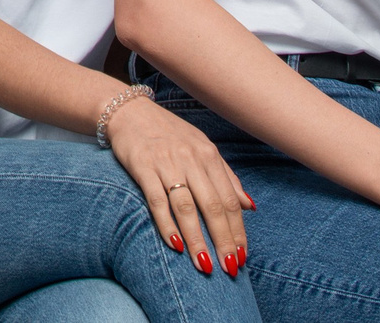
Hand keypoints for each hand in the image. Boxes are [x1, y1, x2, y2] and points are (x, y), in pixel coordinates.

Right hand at [104, 95, 254, 279]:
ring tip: (204, 265)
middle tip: (229, 268)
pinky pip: (157, 201)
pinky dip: (167, 224)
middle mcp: (191, 159)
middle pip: (212, 206)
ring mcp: (166, 163)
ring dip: (197, 239)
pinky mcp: (142, 167)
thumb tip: (250, 206)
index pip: (229, 200)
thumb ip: (226, 177)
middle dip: (223, 240)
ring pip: (186, 207)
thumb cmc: (169, 133)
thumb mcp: (202, 147)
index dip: (238, 230)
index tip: (242, 256)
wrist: (130, 111)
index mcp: (208, 155)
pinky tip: (175, 245)